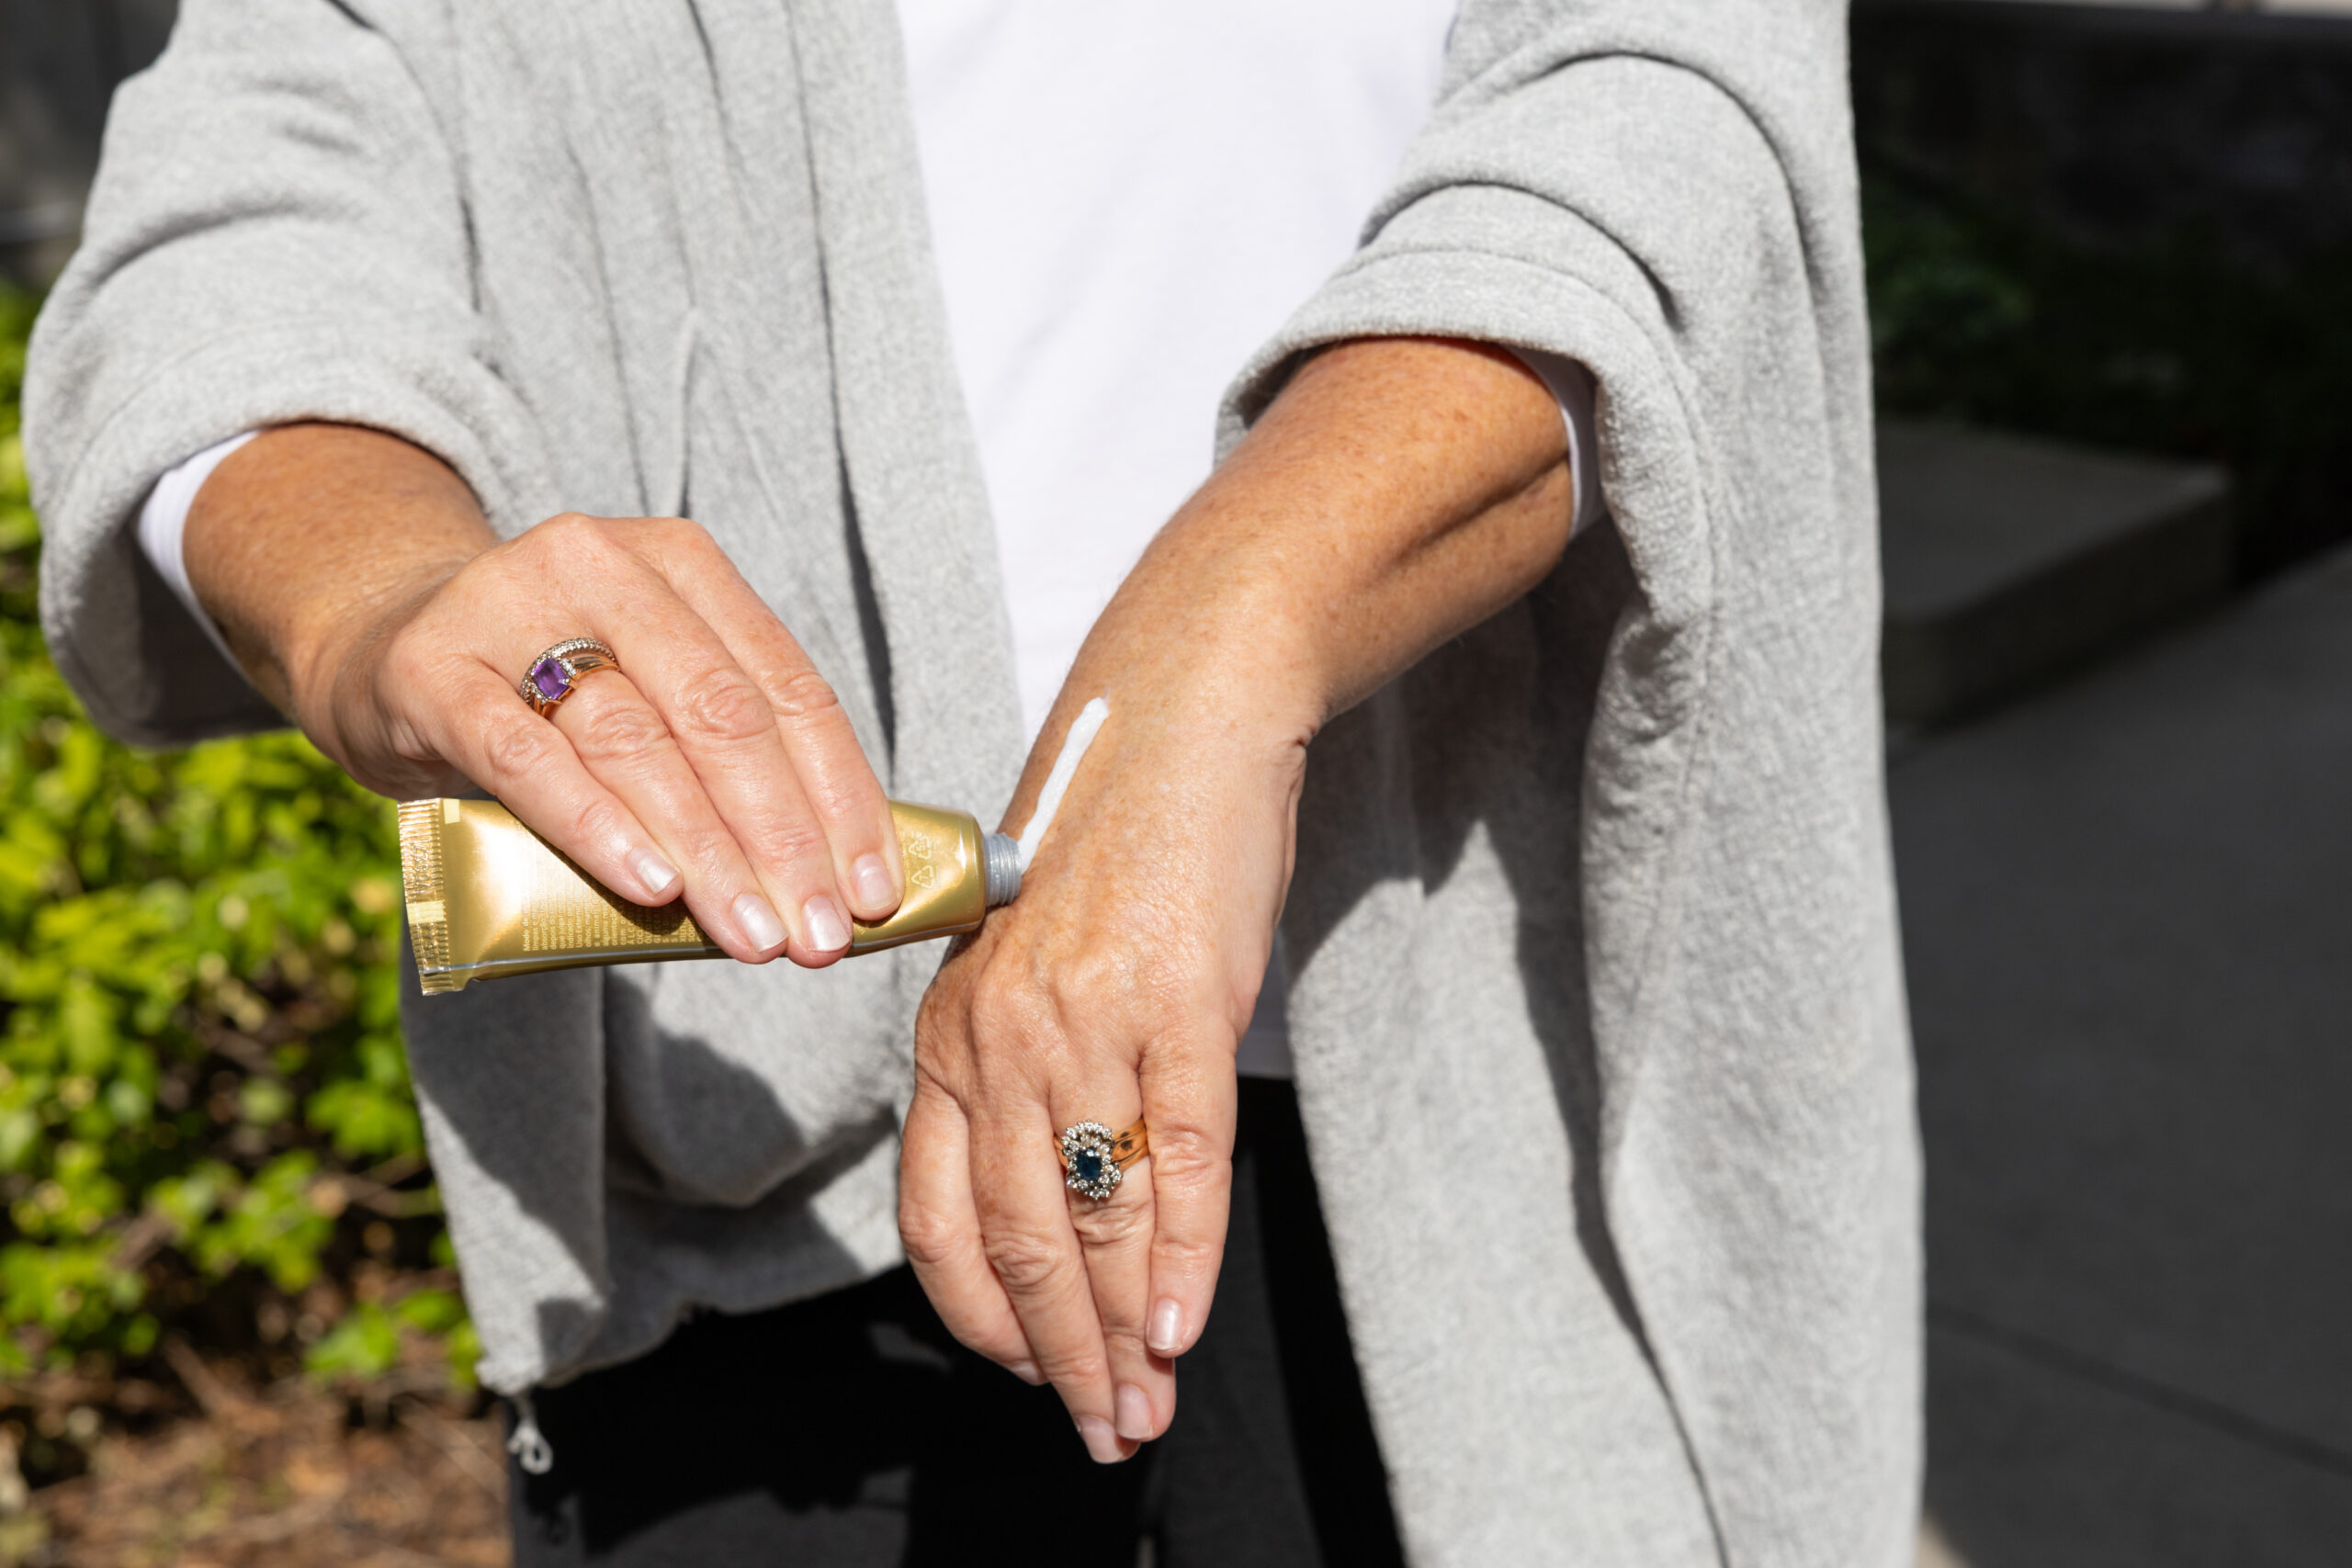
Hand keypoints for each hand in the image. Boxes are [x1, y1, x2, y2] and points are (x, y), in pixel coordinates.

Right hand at [184, 423, 902, 964]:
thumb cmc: (545, 696)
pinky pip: (526, 757)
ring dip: (708, 850)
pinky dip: (598, 826)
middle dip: (784, 838)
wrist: (381, 644)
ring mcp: (510, 608)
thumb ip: (722, 758)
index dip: (843, 796)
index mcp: (683, 567)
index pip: (789, 689)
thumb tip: (835, 883)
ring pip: (636, 741)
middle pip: (723, 716)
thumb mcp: (643, 694)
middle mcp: (603, 566)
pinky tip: (652, 887)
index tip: (876, 893)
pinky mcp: (431, 669)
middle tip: (821, 936)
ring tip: (754, 935)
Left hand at [902, 683, 1302, 1460]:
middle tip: (1105, 1433)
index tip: (1033, 1378)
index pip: (942, 1219)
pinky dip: (1183, 1257)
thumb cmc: (1113, 850)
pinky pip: (1179, 1159)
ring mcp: (1087, 1022)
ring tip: (1146, 1409)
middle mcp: (998, 1038)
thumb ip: (1026, 1073)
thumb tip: (1070, 1201)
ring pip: (1096, 1219)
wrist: (1180, 724)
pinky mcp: (1180, 1002)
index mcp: (948, 1036)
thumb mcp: (1032, 965)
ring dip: (1123, 1336)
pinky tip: (1185, 1324)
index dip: (986, 1319)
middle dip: (1062, 1359)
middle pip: (1022, 1243)